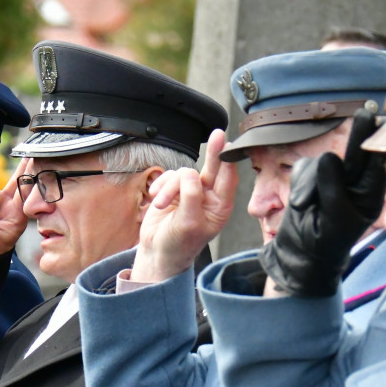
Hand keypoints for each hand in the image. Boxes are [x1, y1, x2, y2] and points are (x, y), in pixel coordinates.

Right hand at [130, 129, 236, 281]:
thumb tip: (190, 174)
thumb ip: (192, 197)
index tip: (229, 144)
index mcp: (220, 208)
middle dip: (214, 153)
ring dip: (169, 187)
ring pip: (184, 173)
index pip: (228, 179)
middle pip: (214, 168)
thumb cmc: (178, 245)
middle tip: (218, 135)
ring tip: (161, 204)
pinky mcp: (174, 190)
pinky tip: (156, 199)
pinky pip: (169, 176)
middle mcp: (208, 197)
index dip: (228, 161)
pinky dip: (161, 186)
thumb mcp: (188, 223)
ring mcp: (191, 192)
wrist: (157, 252)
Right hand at [259, 108, 385, 296]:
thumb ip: (333, 190)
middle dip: (359, 134)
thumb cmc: (322, 243)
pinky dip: (299, 184)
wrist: (297, 254)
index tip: (382, 125)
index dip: (377, 144)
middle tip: (367, 112)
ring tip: (305, 208)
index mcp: (369, 196)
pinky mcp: (310, 178)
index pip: (376, 165)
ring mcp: (331, 178)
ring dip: (310, 184)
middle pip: (355, 153)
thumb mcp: (334, 221)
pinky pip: (303, 169)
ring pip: (320, 163)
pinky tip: (301, 202)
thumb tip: (329, 157)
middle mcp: (353, 183)